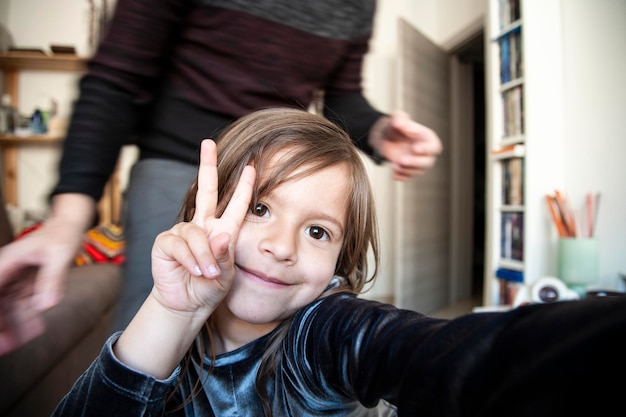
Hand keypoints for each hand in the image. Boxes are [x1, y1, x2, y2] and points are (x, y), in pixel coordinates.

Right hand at [0, 215, 85, 354]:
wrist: (69, 226)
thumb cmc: (62, 235)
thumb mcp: (59, 255)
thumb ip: (52, 279)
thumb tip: (45, 306)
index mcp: (5, 264)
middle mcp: (6, 273)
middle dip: (0, 325)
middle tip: (5, 347)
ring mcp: (15, 280)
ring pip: (8, 309)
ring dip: (12, 327)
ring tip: (16, 345)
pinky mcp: (26, 285)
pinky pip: (22, 306)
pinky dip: (26, 319)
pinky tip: (33, 332)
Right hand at [150, 139, 255, 315]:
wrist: (187, 306)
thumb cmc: (208, 288)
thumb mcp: (225, 275)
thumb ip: (223, 256)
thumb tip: (220, 236)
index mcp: (222, 230)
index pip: (234, 204)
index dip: (243, 186)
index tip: (252, 167)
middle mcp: (202, 226)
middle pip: (205, 190)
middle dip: (207, 165)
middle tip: (208, 143)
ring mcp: (183, 232)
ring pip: (196, 234)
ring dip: (204, 256)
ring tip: (207, 274)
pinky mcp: (165, 243)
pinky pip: (179, 244)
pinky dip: (190, 259)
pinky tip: (194, 271)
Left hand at [371, 110, 442, 180]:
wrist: (387, 137)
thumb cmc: (397, 126)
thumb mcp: (397, 118)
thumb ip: (399, 119)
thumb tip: (399, 124)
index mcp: (427, 139)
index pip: (434, 147)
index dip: (426, 149)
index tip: (415, 148)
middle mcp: (425, 153)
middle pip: (427, 162)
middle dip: (415, 162)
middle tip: (401, 160)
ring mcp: (417, 163)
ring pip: (418, 171)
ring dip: (406, 170)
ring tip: (395, 165)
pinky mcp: (408, 170)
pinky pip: (407, 177)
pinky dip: (401, 177)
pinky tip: (394, 175)